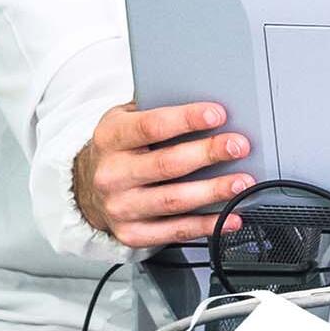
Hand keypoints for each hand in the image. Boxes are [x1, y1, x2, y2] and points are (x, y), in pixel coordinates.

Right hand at [71, 101, 254, 248]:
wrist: (87, 188)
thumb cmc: (119, 148)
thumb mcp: (124, 120)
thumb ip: (155, 109)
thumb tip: (203, 96)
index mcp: (110, 139)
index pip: (151, 126)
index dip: (186, 120)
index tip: (217, 114)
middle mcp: (112, 175)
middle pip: (167, 164)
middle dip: (208, 153)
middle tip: (238, 146)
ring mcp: (121, 208)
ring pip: (174, 201)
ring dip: (213, 191)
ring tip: (242, 182)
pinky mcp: (132, 234)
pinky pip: (175, 232)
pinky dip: (207, 225)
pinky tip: (231, 217)